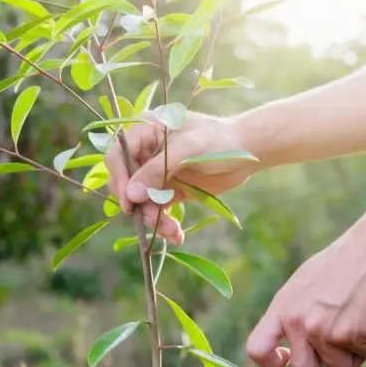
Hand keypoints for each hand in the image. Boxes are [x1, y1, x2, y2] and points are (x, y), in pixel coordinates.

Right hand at [105, 111, 256, 242]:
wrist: (248, 153)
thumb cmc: (219, 141)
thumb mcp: (188, 149)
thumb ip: (157, 170)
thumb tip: (131, 195)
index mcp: (145, 131)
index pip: (117, 156)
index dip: (119, 179)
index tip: (129, 203)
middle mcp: (146, 153)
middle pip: (127, 183)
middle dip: (139, 205)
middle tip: (154, 220)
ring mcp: (156, 173)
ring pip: (142, 202)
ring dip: (153, 219)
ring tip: (173, 231)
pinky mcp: (169, 191)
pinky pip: (157, 210)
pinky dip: (164, 224)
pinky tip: (176, 235)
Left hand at [245, 224, 365, 366]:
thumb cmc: (347, 264)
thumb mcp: (308, 286)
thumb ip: (301, 317)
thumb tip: (303, 358)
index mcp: (282, 308)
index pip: (257, 350)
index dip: (271, 366)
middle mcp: (297, 323)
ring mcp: (323, 330)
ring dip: (359, 352)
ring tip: (364, 316)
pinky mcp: (351, 334)